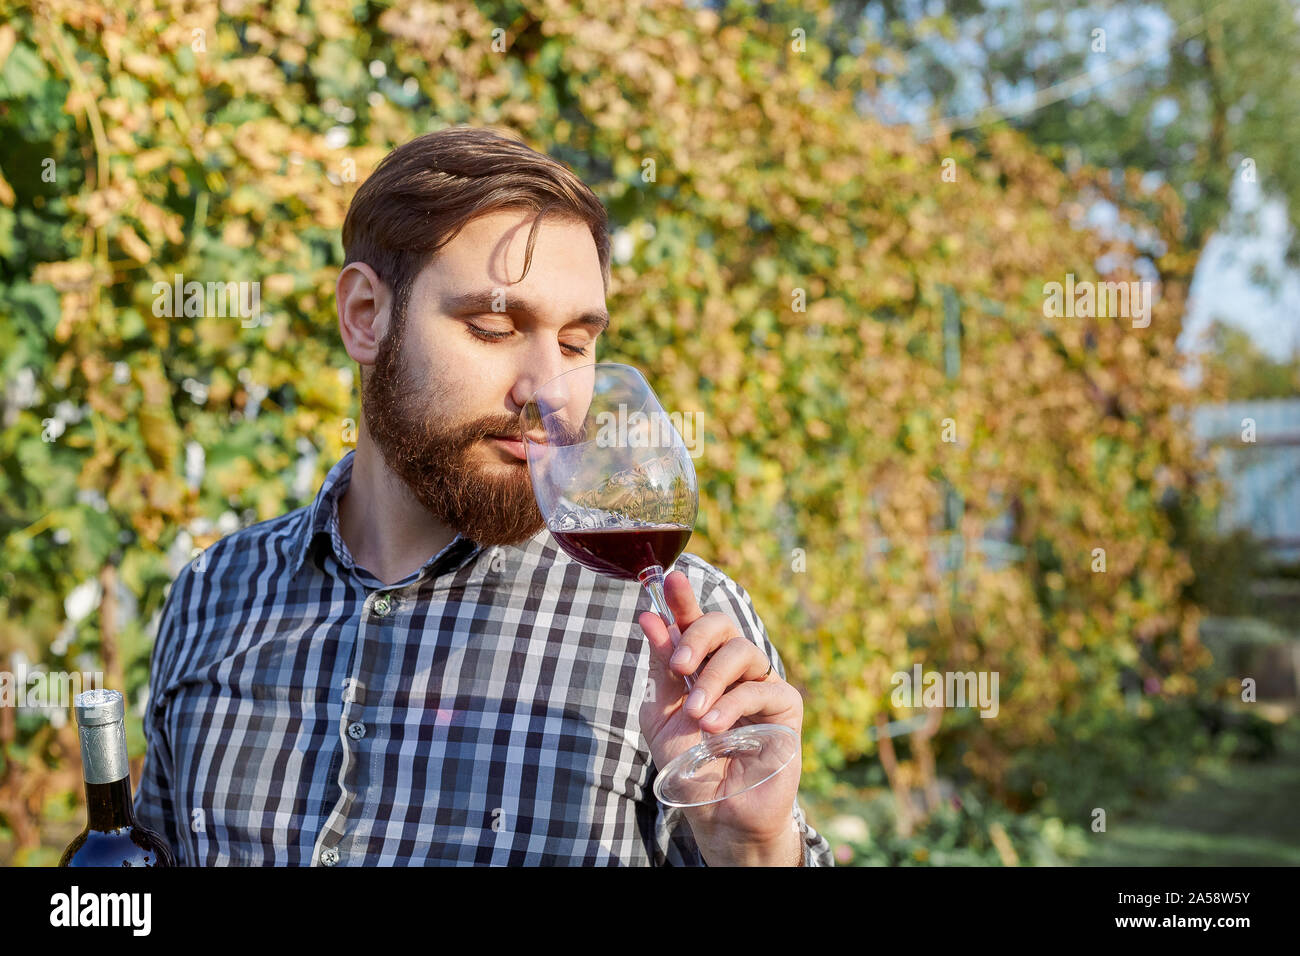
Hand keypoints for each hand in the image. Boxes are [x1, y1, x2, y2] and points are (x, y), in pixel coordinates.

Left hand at [637, 571, 803, 864]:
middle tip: (679, 666)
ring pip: (742, 652)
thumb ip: (661, 667)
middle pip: (722, 626)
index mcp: (701, 666)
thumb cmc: (688, 764)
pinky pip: (761, 690)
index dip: (683, 600)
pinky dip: (733, 705)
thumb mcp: (661, 713)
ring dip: (712, 680)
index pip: (694, 623)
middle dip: (697, 636)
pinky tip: (715, 728)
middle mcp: (733, 669)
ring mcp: (761, 685)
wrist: (715, 812)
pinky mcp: (785, 708)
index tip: (670, 580)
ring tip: (695, 714)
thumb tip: (649, 617)